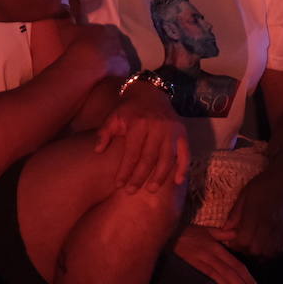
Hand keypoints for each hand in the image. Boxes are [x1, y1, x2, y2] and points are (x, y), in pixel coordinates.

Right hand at [65, 22, 134, 80]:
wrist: (86, 64)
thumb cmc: (76, 44)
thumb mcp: (68, 28)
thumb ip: (68, 15)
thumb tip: (64, 5)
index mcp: (108, 29)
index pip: (107, 32)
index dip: (100, 39)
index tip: (92, 45)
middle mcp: (119, 41)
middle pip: (115, 45)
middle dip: (108, 50)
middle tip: (96, 58)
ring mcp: (123, 56)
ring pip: (119, 58)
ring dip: (112, 63)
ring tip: (100, 70)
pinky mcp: (124, 70)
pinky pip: (119, 72)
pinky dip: (114, 74)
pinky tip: (105, 78)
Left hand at [94, 77, 190, 192]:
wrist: (151, 92)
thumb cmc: (129, 109)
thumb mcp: (114, 117)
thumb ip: (104, 133)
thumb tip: (98, 150)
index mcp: (139, 124)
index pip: (132, 153)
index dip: (125, 170)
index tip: (119, 185)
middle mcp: (157, 127)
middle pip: (149, 158)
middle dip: (139, 177)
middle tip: (131, 191)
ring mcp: (172, 130)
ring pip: (167, 158)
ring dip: (160, 176)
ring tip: (151, 190)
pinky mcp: (182, 133)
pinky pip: (185, 153)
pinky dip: (182, 168)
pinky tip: (177, 182)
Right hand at [172, 225, 258, 283]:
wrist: (165, 235)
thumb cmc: (186, 233)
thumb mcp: (205, 230)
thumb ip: (221, 233)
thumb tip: (236, 233)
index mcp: (216, 246)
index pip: (235, 264)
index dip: (247, 277)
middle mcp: (210, 255)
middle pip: (230, 273)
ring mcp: (200, 262)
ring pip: (220, 278)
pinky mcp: (191, 268)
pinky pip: (207, 280)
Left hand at [220, 154, 282, 258]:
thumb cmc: (263, 184)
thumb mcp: (244, 194)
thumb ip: (235, 213)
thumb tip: (225, 230)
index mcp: (255, 214)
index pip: (244, 240)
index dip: (235, 244)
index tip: (232, 240)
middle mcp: (269, 224)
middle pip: (255, 250)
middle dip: (245, 250)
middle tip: (242, 243)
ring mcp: (280, 230)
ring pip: (268, 253)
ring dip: (258, 254)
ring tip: (253, 247)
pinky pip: (280, 251)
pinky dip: (270, 254)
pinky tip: (265, 248)